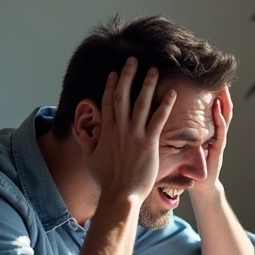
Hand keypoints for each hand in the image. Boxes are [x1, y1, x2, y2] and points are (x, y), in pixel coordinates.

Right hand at [91, 57, 176, 202]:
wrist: (120, 194)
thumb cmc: (106, 180)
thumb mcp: (90, 158)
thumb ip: (88, 142)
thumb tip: (82, 132)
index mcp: (105, 130)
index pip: (107, 101)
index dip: (111, 85)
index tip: (114, 73)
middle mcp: (119, 128)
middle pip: (123, 95)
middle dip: (128, 76)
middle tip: (133, 61)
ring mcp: (134, 134)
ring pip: (141, 103)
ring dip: (148, 84)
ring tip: (154, 70)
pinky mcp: (149, 143)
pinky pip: (159, 119)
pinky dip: (165, 105)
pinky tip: (172, 93)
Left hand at [191, 85, 232, 195]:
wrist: (201, 184)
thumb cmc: (192, 165)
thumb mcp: (185, 145)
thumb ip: (180, 133)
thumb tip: (162, 118)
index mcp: (205, 130)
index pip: (209, 108)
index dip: (210, 95)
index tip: (205, 79)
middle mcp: (214, 133)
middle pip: (221, 108)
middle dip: (221, 93)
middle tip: (220, 78)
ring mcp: (219, 140)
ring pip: (224, 116)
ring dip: (224, 102)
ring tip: (223, 88)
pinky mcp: (218, 148)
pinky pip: (221, 131)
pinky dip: (220, 118)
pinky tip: (218, 108)